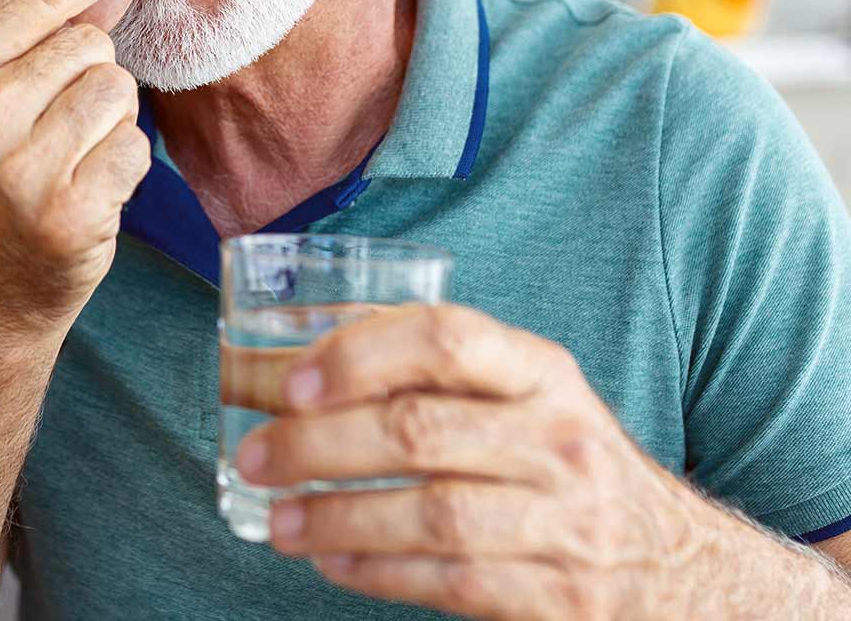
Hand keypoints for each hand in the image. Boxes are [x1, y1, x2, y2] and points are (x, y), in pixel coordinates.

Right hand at [0, 0, 164, 338]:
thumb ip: (54, 29)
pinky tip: (84, 192)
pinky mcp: (68, 210)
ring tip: (68, 159)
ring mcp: (21, 166)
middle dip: (92, 78)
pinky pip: (135, 147)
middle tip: (54, 129)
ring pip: (119, 90)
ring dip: (110, 123)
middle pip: (92, 44)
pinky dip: (122, 167)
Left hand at [236, 304, 707, 619]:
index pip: (445, 338)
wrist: (679, 566)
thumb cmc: (561, 458)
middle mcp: (557, 437)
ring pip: (430, 514)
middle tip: (253, 453)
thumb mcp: (522, 394)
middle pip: (419, 430)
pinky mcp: (560, 598)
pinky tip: (330, 559)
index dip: (359, 354)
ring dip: (337, 515)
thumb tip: (301, 351)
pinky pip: (453, 582)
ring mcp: (566, 521)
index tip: (291, 381)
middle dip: (319, 443)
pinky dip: (379, 571)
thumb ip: (433, 369)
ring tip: (276, 516)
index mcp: (540, 370)